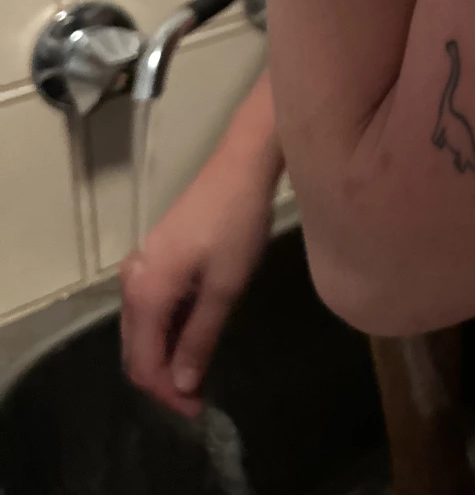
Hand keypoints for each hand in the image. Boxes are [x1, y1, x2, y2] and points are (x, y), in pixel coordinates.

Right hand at [120, 92, 279, 417]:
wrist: (241, 165)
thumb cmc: (237, 225)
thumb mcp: (225, 287)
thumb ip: (200, 337)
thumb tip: (181, 383)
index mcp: (145, 292)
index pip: (143, 363)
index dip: (167, 393)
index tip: (197, 410)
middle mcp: (132, 280)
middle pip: (136, 348)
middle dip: (163, 378)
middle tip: (198, 396)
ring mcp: (141, 264)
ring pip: (143, 327)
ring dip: (166, 353)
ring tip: (199, 370)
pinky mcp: (156, 253)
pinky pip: (152, 305)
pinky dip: (169, 327)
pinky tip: (195, 333)